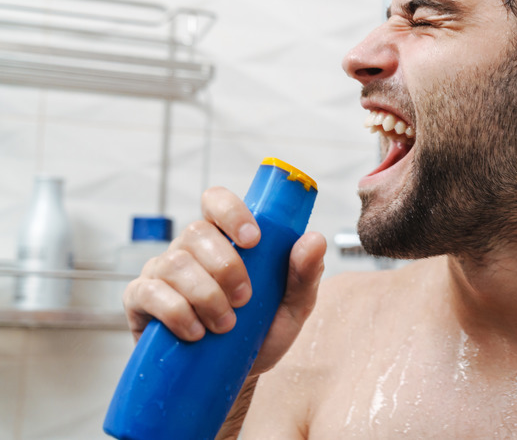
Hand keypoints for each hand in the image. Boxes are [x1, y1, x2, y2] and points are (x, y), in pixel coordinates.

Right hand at [122, 186, 326, 374]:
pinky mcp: (140, 300)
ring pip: (174, 263)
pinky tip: (196, 332)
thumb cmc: (260, 332)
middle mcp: (189, 248)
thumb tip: (314, 239)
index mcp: (224, 238)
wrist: (231, 377)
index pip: (216, 201)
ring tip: (225, 324)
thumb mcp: (292, 306)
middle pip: (196, 232)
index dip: (231, 211)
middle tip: (245, 300)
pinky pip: (149, 292)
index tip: (254, 239)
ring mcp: (160, 271)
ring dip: (205, 295)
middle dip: (226, 267)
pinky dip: (177, 313)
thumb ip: (304, 274)